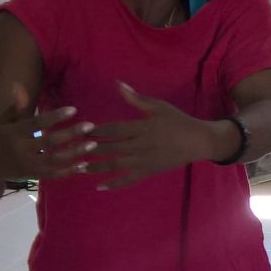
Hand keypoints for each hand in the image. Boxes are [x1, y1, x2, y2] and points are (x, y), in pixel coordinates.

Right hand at [0, 84, 94, 182]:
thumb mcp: (2, 122)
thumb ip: (16, 107)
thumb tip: (19, 85)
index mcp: (13, 133)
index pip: (37, 123)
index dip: (55, 116)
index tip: (74, 109)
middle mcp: (20, 149)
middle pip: (49, 142)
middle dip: (71, 134)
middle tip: (90, 126)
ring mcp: (27, 165)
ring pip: (54, 160)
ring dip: (75, 153)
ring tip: (93, 144)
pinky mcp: (32, 176)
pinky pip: (53, 175)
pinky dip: (69, 171)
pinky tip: (84, 165)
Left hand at [84, 83, 227, 188]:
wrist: (198, 141)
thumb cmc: (178, 121)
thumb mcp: (158, 106)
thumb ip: (136, 98)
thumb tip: (118, 84)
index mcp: (142, 128)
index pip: (114, 130)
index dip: (96, 131)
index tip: (80, 131)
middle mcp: (141, 145)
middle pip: (111, 148)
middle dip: (91, 149)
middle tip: (72, 150)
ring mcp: (144, 161)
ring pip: (116, 165)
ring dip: (96, 167)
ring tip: (79, 167)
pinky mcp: (149, 171)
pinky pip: (129, 179)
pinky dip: (114, 184)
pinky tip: (99, 186)